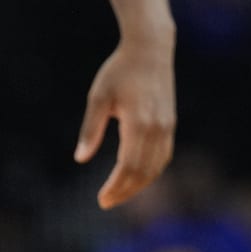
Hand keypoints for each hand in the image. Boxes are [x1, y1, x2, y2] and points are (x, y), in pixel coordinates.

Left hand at [75, 37, 175, 207]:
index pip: (128, 167)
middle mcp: (157, 128)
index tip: (101, 199)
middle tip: (106, 202)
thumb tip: (80, 158)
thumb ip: (91, 129)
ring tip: (119, 193)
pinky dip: (151, 171)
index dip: (116, 187)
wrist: (150, 49)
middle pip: (144, 172)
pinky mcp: (170, 123)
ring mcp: (167, 126)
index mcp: (139, 123)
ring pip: (156, 167)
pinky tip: (137, 175)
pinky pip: (164, 156)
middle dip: (125, 191)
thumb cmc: (120, 70)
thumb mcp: (99, 97)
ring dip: (139, 184)